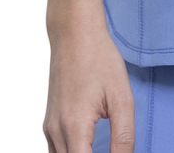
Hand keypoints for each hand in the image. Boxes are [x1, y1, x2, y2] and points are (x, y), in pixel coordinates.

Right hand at [43, 24, 134, 151]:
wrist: (74, 33)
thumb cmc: (99, 59)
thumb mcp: (122, 97)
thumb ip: (124, 136)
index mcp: (75, 126)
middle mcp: (57, 131)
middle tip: (113, 151)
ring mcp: (50, 127)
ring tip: (99, 149)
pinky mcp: (49, 122)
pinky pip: (55, 151)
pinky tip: (86, 150)